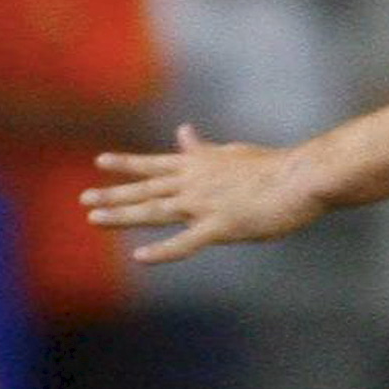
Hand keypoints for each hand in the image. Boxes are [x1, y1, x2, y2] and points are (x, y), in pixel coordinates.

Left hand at [83, 123, 323, 264]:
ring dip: (123, 215)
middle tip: (84, 200)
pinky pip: (185, 242)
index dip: (127, 163)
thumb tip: (182, 132)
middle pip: (146, 189)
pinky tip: (140, 256)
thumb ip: (202, 149)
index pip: (155, 164)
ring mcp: (205, 205)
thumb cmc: (274, 167)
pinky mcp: (221, 227)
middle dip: (113, 194)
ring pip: (154, 210)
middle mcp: (194, 183)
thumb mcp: (230, 153)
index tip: (100, 161)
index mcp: (199, 166)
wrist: (304, 177)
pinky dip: (162, 251)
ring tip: (94, 219)